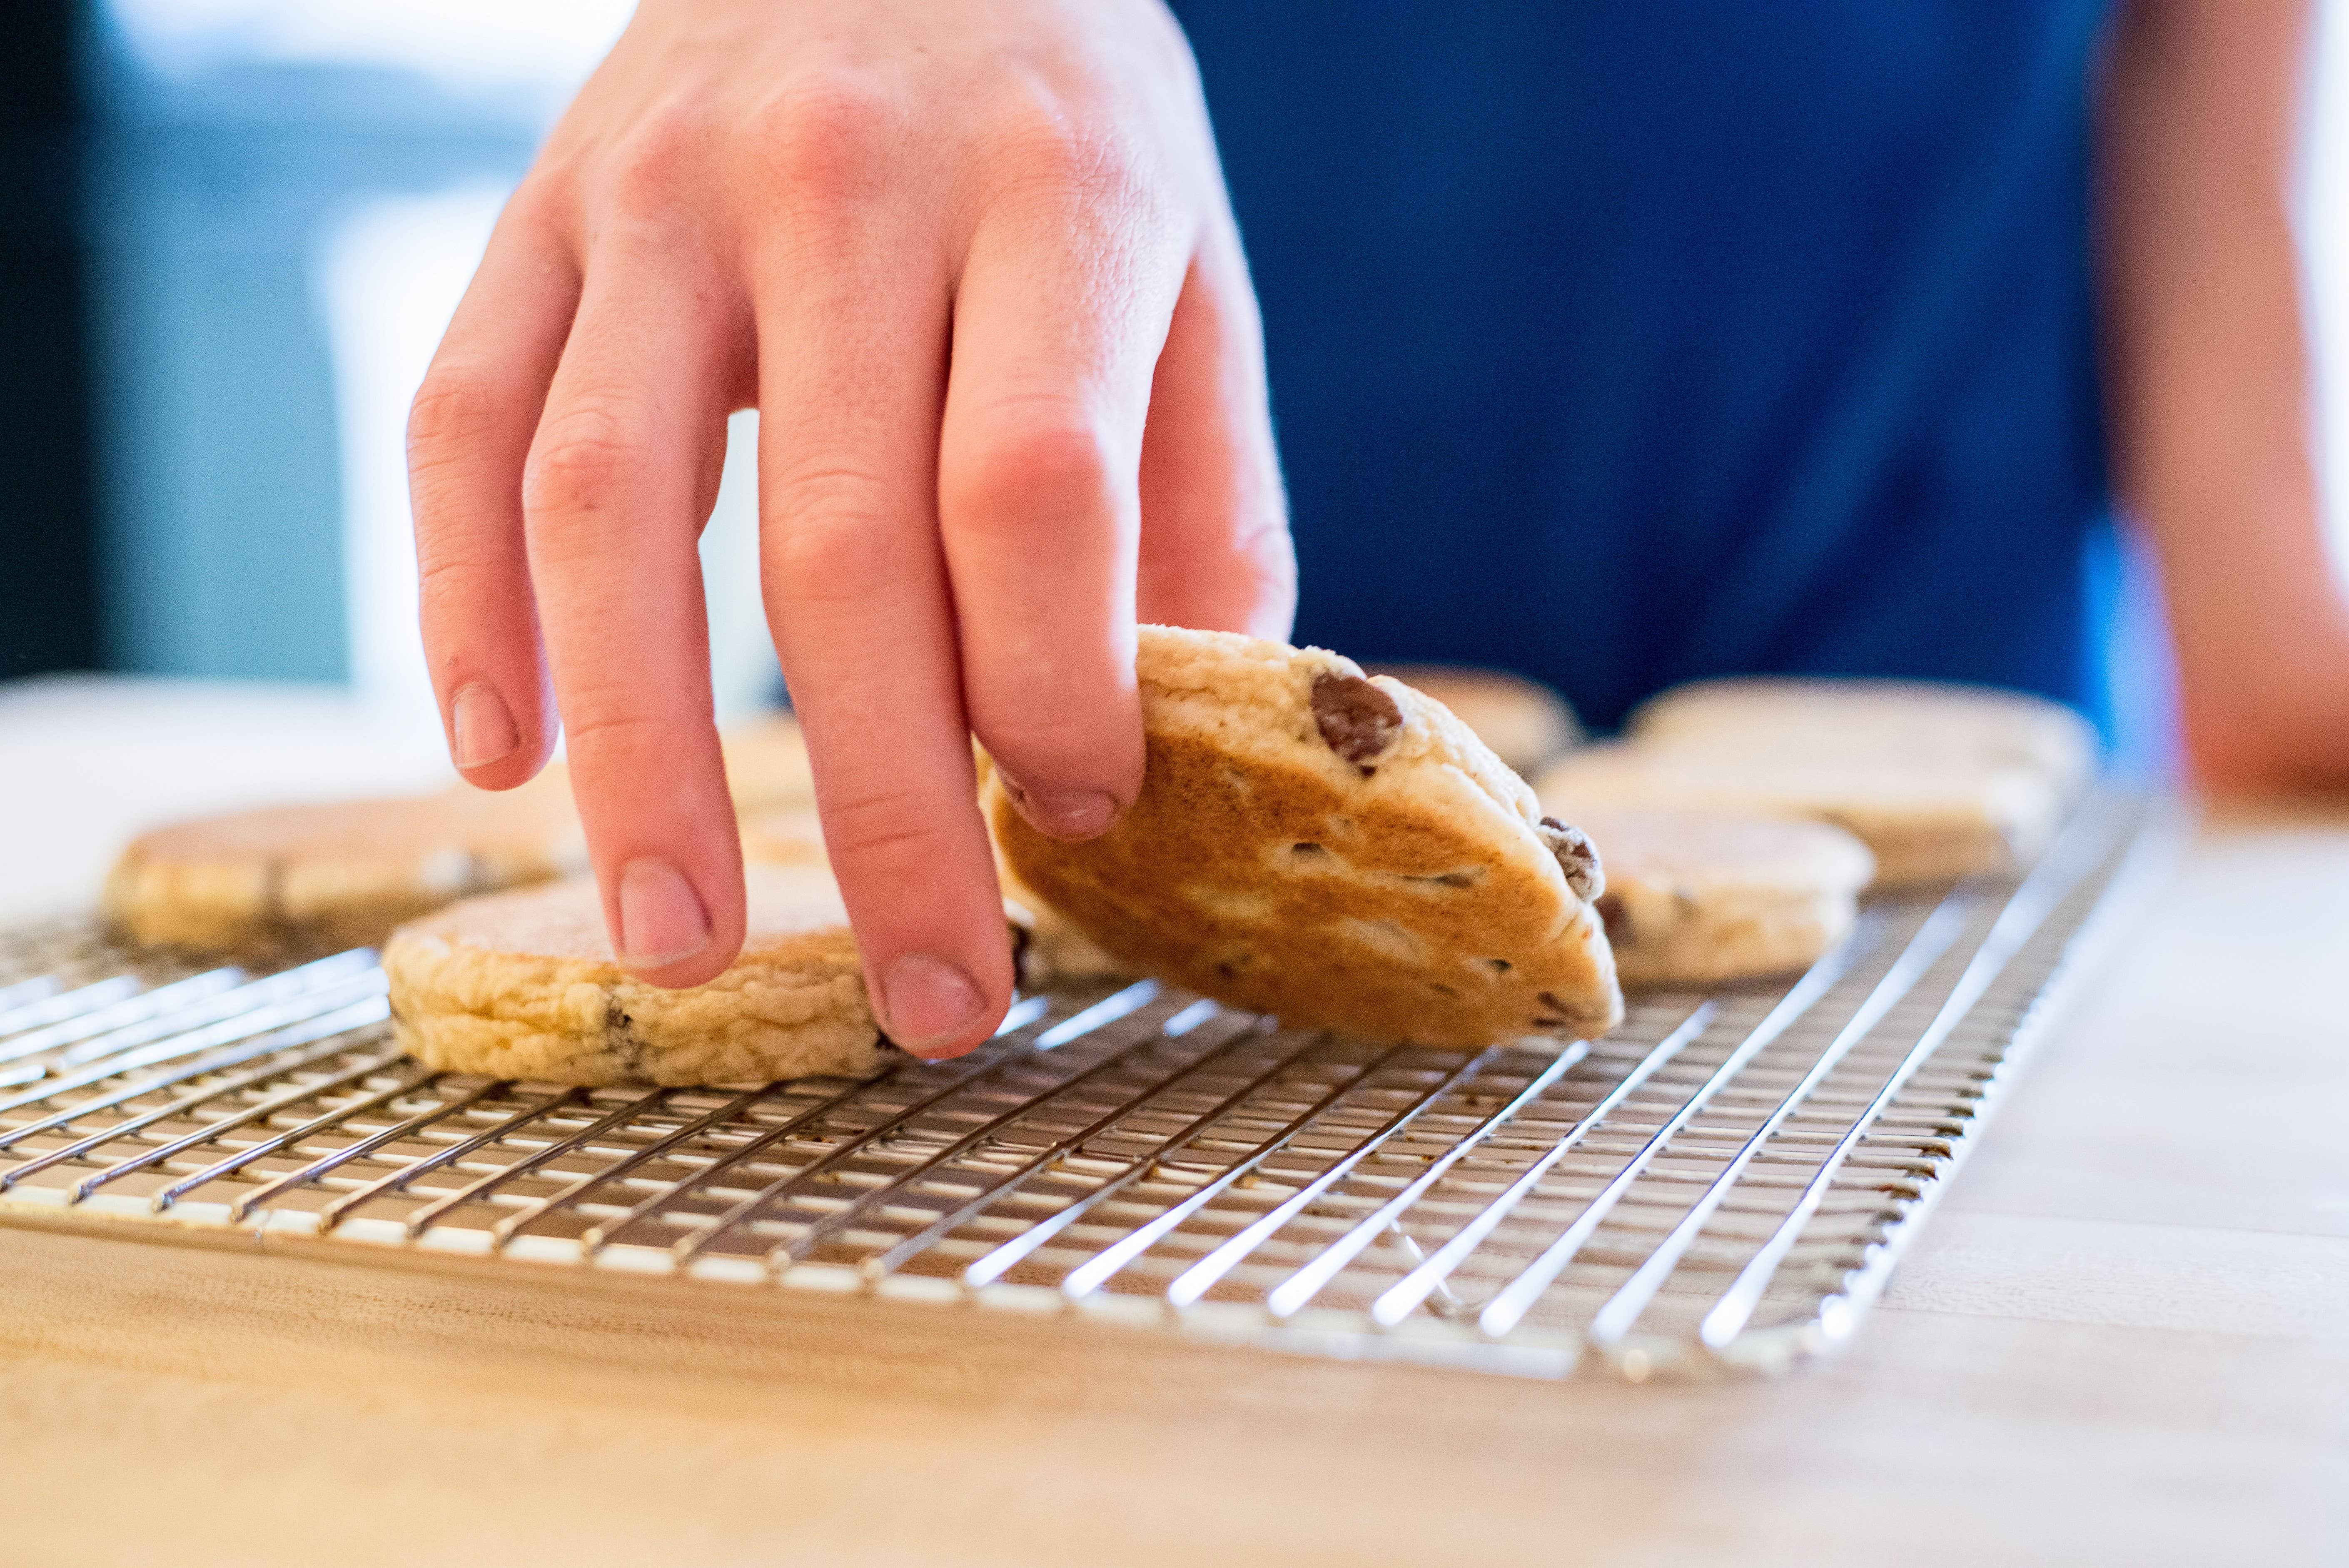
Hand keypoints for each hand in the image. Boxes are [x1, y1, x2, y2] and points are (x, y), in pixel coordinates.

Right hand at [408, 0, 1292, 1054]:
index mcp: (1056, 193)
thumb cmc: (1064, 131)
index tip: (1078, 818)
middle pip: (839, 547)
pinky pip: (460, 422)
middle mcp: (845, 182)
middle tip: (925, 999)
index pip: (1036, 488)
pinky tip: (498, 756)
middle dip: (885, 809)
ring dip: (639, 756)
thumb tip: (1179, 742)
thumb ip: (1198, 503)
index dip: (1057, 685)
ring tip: (676, 943)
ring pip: (609, 508)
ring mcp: (660, 191)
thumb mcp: (1192, 273)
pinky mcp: (537, 213)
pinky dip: (463, 601)